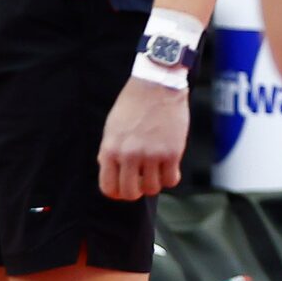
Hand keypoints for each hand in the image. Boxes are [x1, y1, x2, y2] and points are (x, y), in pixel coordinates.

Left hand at [98, 76, 188, 200]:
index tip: (123, 190)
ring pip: (153, 189)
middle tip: (140, 183)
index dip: (116, 193)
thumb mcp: (111, 129)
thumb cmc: (132, 106)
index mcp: (110, 150)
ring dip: (154, 184)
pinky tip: (168, 168)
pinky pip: (171, 180)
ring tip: (155, 171)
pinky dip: (170, 178)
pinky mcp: (172, 152)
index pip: (109, 187)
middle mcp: (129, 155)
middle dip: (135, 192)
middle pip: (131, 192)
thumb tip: (112, 173)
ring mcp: (152, 155)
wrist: (156, 87)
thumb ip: (110, 152)